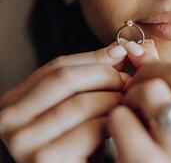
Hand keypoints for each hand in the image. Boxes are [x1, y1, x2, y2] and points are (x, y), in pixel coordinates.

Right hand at [0, 40, 131, 162]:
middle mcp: (10, 119)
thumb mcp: (80, 107)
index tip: (120, 53)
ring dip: (114, 99)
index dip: (93, 58)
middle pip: (65, 79)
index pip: (56, 67)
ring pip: (80, 102)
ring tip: (130, 101)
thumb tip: (118, 48)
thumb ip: (92, 77)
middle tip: (129, 80)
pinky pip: (90, 128)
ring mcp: (23, 140)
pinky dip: (113, 122)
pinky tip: (122, 124)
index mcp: (15, 101)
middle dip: (104, 75)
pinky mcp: (44, 159)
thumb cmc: (80, 144)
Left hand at [107, 62, 170, 162]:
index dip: (155, 69)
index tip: (139, 80)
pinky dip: (113, 119)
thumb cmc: (149, 157)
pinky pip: (121, 117)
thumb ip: (155, 82)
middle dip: (144, 77)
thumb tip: (133, 46)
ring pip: (150, 90)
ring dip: (129, 97)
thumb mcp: (162, 121)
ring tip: (125, 116)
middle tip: (131, 94)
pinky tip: (115, 136)